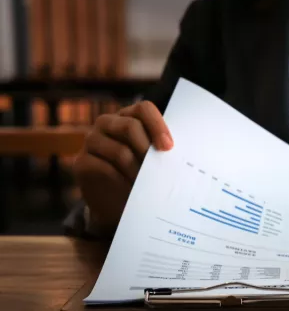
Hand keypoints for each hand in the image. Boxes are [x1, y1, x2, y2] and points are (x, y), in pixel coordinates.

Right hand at [72, 101, 172, 230]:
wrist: (117, 202)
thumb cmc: (142, 174)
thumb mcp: (155, 159)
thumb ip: (162, 149)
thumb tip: (184, 151)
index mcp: (128, 116)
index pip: (143, 109)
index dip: (157, 125)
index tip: (168, 147)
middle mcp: (107, 123)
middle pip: (130, 127)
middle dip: (148, 149)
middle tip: (160, 170)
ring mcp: (91, 141)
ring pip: (120, 151)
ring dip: (138, 171)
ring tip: (150, 185)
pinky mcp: (81, 162)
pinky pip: (104, 169)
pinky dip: (123, 182)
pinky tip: (132, 192)